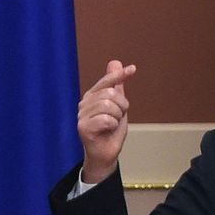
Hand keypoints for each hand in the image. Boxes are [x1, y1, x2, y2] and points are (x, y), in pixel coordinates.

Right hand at [77, 61, 135, 183]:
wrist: (106, 152)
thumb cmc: (110, 129)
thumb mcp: (118, 105)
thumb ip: (116, 86)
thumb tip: (115, 62)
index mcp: (92, 96)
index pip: (107, 82)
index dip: (119, 75)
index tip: (133, 69)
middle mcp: (84, 103)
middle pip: (112, 94)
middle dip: (122, 107)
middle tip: (117, 118)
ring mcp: (81, 115)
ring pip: (109, 106)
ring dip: (117, 117)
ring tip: (111, 124)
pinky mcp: (82, 127)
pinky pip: (106, 119)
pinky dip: (112, 126)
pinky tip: (106, 131)